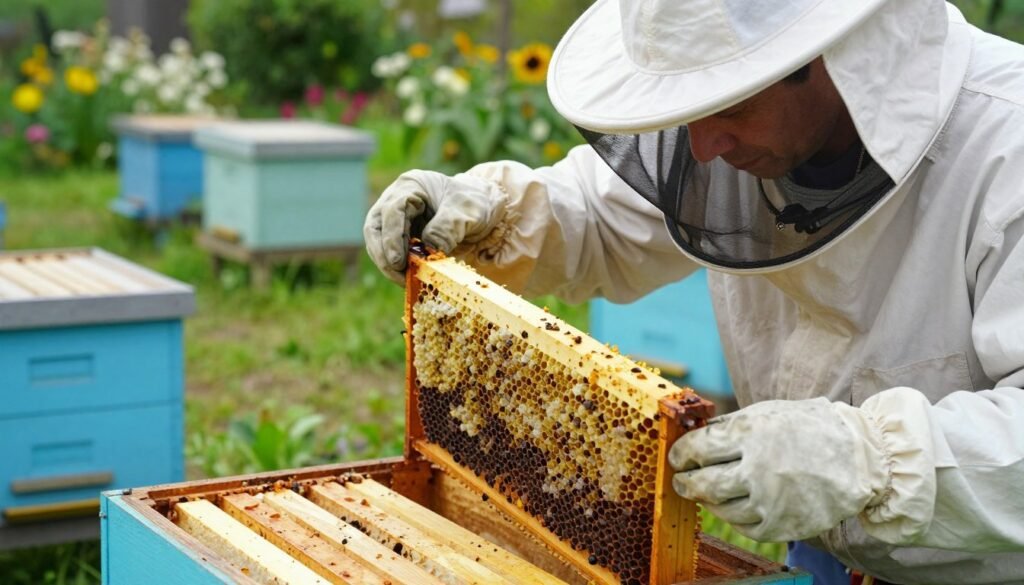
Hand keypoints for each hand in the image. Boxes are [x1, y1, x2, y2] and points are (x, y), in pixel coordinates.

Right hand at [363, 170, 506, 283]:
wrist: (484, 211)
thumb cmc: (475, 204)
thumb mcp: (467, 212)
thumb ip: (447, 228)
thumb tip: (428, 249)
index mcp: (411, 185)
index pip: (392, 210)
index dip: (392, 237)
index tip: (398, 262)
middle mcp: (396, 200)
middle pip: (376, 228)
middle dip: (384, 255)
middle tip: (400, 276)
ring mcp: (396, 219)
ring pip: (378, 243)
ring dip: (389, 265)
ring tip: (407, 281)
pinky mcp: (401, 237)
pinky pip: (392, 254)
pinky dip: (399, 268)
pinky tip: (412, 278)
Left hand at [669, 397, 888, 541]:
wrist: (860, 459)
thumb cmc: (808, 430)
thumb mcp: (767, 413)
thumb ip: (729, 426)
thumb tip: (691, 434)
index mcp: (752, 433)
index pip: (698, 448)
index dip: (680, 454)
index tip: (676, 457)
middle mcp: (758, 468)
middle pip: (703, 483)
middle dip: (685, 482)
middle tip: (681, 481)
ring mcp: (770, 500)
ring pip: (720, 507)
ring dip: (709, 500)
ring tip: (708, 491)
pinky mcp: (781, 525)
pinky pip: (742, 525)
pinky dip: (734, 516)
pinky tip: (736, 504)